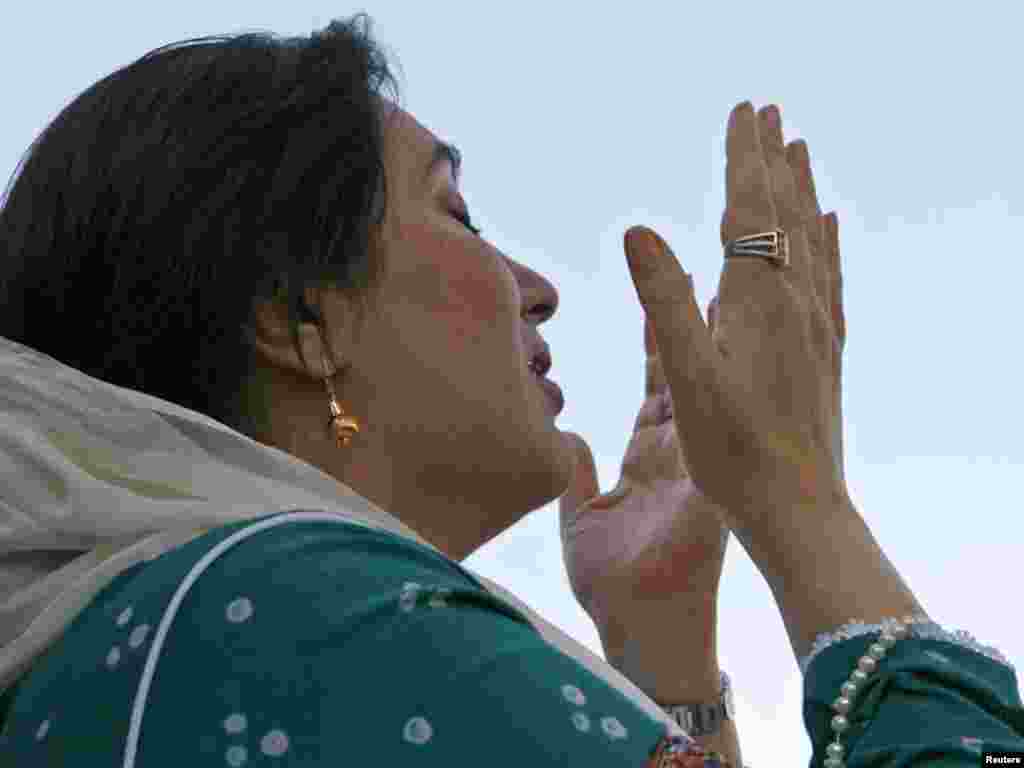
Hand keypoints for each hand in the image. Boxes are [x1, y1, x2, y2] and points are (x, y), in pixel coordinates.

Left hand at [558, 309, 730, 655]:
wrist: (641, 628)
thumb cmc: (612, 584)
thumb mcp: (580, 515)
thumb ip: (575, 472)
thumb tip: (570, 435)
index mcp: (646, 460)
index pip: (655, 389)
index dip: (656, 346)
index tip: (658, 304)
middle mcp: (678, 454)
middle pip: (683, 375)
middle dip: (686, 324)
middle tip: (696, 272)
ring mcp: (699, 464)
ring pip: (705, 388)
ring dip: (712, 340)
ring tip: (723, 286)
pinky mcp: (710, 479)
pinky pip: (715, 419)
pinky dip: (723, 379)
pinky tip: (731, 340)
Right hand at [623, 101, 845, 559]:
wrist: (799, 510)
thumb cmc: (735, 455)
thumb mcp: (687, 380)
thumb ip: (664, 303)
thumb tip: (638, 230)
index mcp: (761, 302)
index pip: (750, 208)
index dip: (744, 157)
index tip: (743, 110)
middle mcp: (797, 302)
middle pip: (786, 211)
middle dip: (773, 158)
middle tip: (768, 110)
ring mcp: (817, 325)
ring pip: (812, 237)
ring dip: (801, 189)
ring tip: (799, 150)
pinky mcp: (825, 349)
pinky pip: (829, 275)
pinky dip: (826, 239)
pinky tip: (828, 227)